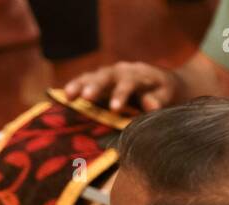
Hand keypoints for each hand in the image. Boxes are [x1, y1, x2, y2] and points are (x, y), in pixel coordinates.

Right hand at [62, 61, 180, 112]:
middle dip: (96, 86)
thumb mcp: (166, 96)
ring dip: (80, 85)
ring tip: (69, 96)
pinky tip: (63, 98)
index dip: (120, 94)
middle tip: (86, 97)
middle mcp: (120, 71)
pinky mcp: (97, 81)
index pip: (128, 82)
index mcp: (138, 74)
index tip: (114, 109)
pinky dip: (74, 88)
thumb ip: (158, 100)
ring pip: (92, 76)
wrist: (158, 81)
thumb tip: (151, 106)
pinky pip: (84, 82)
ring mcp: (107, 75)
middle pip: (106, 76)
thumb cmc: (163, 92)